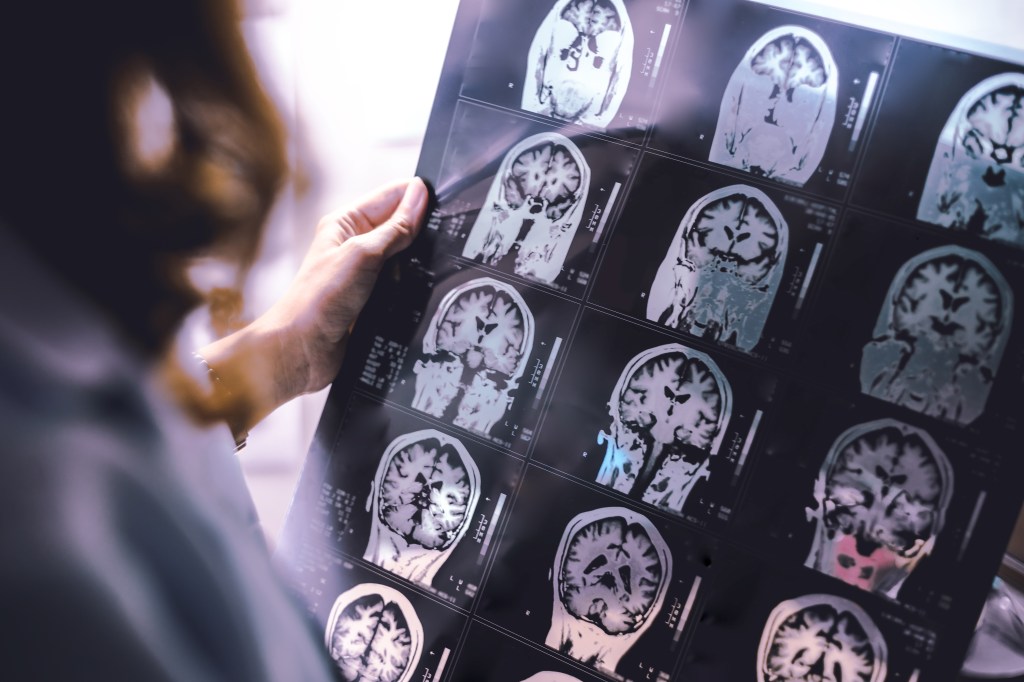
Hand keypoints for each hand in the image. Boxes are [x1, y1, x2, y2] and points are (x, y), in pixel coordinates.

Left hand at [198, 178, 428, 431]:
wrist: (303, 350)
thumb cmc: (319, 299)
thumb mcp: (362, 255)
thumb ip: (395, 228)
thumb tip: (420, 194)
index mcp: (347, 223)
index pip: (391, 196)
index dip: (419, 195)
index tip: (450, 199)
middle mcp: (358, 245)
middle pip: (403, 226)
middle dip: (426, 229)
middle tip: (456, 232)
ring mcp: (368, 273)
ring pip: (408, 257)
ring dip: (424, 260)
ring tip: (450, 259)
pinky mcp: (377, 299)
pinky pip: (406, 285)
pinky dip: (419, 285)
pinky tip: (436, 286)